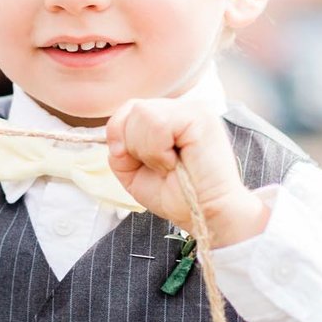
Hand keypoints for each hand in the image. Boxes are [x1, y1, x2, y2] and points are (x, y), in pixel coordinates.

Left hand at [107, 96, 270, 245]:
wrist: (204, 214)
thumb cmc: (177, 197)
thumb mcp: (133, 172)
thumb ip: (120, 149)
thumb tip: (118, 140)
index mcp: (168, 119)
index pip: (130, 107)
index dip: (118, 133)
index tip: (129, 159)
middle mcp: (182, 109)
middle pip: (133, 108)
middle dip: (134, 145)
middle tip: (160, 167)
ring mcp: (192, 110)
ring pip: (142, 113)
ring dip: (148, 149)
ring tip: (170, 165)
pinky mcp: (200, 117)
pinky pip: (158, 123)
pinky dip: (158, 150)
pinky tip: (176, 162)